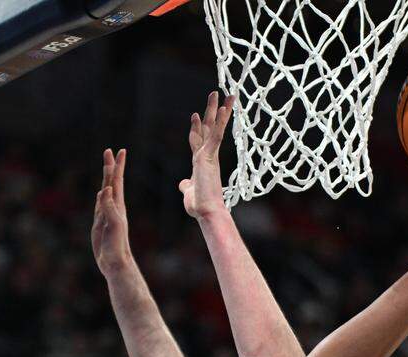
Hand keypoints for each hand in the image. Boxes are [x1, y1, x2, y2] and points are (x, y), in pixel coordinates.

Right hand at [91, 148, 130, 274]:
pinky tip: (100, 192)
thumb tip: (105, 189)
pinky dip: (100, 195)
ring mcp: (106, 214)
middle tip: (109, 151)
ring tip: (107, 167)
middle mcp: (113, 207)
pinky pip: (100, 204)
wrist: (115, 262)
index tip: (120, 151)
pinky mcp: (100, 223)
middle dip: (110, 166)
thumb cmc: (116, 245)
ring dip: (106, 178)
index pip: (117, 181)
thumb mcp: (113, 225)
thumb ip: (109, 207)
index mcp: (117, 205)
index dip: (117, 166)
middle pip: (111, 182)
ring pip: (106, 191)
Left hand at [179, 91, 233, 219]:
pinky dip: (220, 121)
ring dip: (218, 110)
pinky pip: (217, 135)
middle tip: (215, 94)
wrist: (207, 212)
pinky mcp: (210, 156)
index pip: (199, 140)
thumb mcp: (188, 192)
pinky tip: (224, 108)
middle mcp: (208, 155)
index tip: (196, 115)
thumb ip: (186, 185)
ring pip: (215, 127)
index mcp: (202, 162)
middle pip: (210, 128)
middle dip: (212, 111)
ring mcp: (210, 155)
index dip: (197, 127)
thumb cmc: (200, 205)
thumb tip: (183, 184)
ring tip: (223, 93)